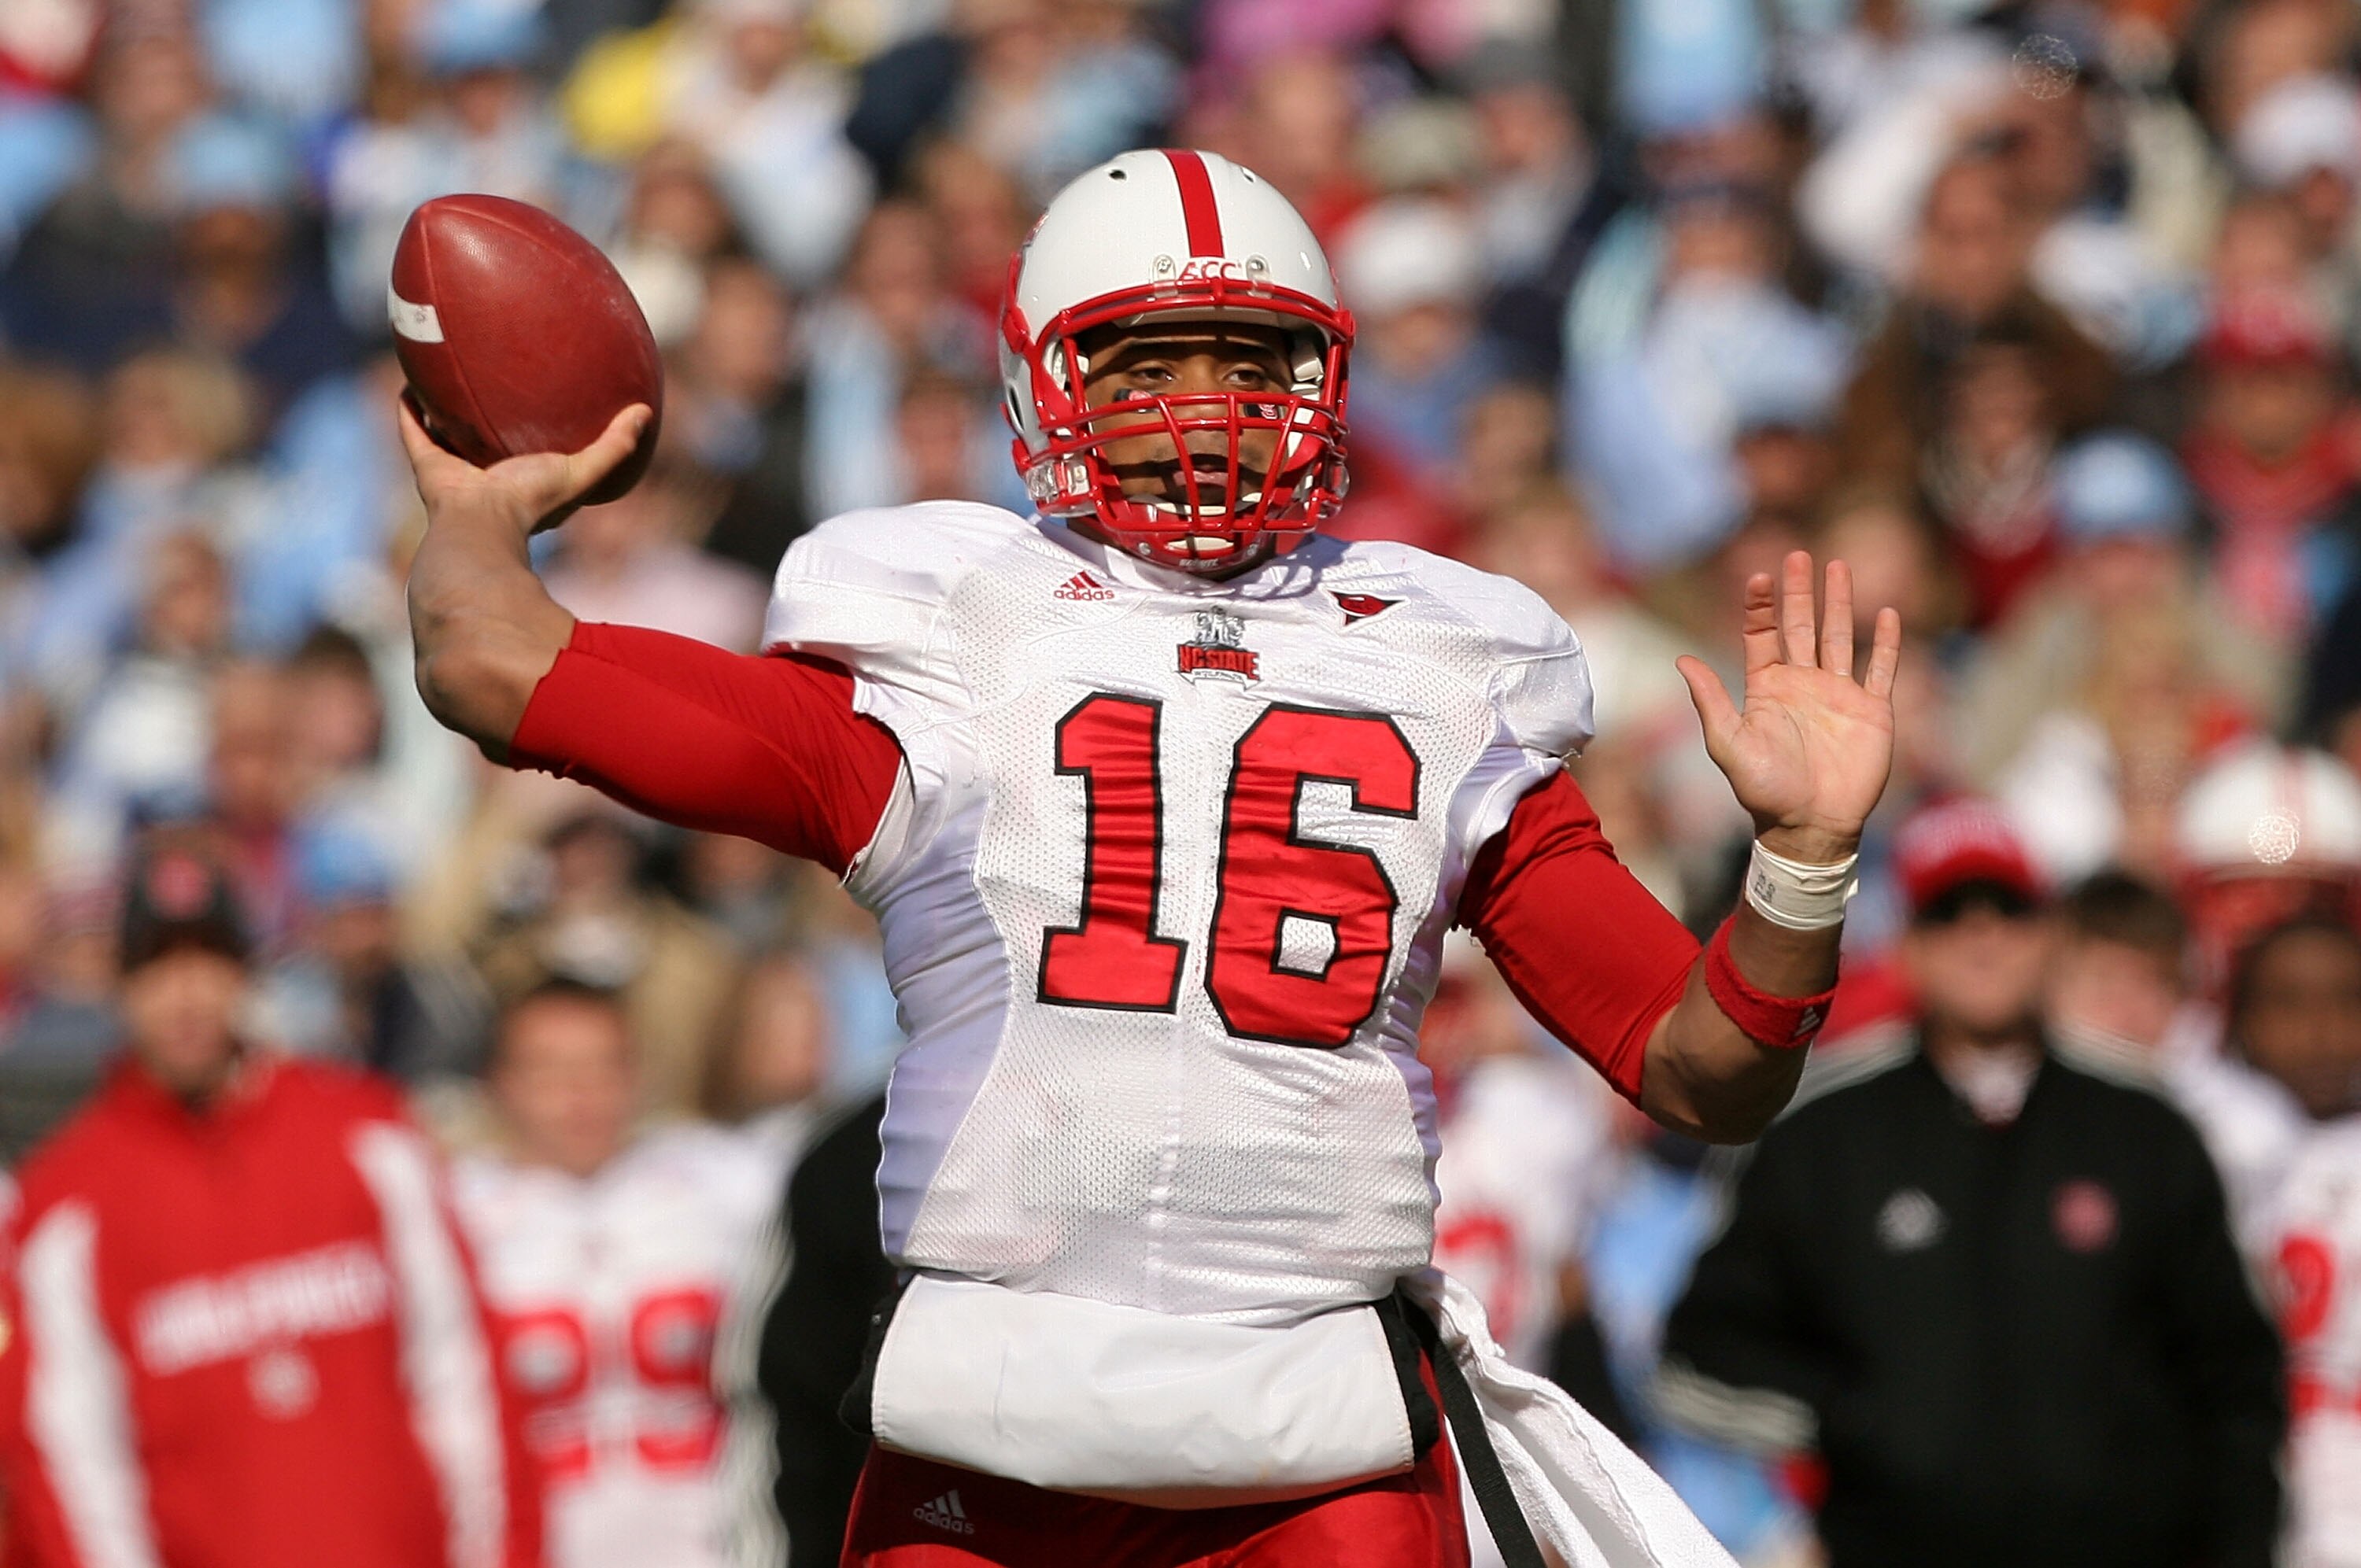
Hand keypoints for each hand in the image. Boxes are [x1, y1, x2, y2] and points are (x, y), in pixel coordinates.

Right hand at [398, 394, 650, 535]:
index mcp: (520, 479)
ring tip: (446, 372)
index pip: (530, 452)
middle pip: (485, 440)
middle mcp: (485, 475)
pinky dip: (411, 408)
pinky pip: (414, 429)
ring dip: (445, 408)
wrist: (481, 524)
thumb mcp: (582, 471)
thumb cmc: (532, 502)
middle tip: (493, 379)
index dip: (536, 431)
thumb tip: (646, 411)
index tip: (542, 401)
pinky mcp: (426, 464)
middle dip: (487, 416)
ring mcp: (454, 470)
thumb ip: (615, 446)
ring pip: (446, 433)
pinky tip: (412, 378)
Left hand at [1676, 552, 1901, 864]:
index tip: (1759, 575)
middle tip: (1798, 555)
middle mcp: (1803, 685)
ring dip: (1840, 604)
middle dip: (1799, 592)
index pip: (1763, 635)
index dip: (1761, 605)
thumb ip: (1710, 700)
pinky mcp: (1872, 711)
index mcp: (1768, 689)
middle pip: (1801, 626)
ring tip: (1838, 567)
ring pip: (1840, 637)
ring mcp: (1839, 695)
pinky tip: (1889, 615)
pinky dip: (1885, 643)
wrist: (1810, 826)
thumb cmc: (1765, 790)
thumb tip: (1681, 658)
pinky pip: (1880, 669)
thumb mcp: (1729, 743)